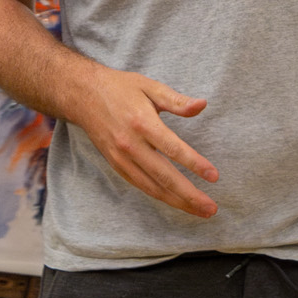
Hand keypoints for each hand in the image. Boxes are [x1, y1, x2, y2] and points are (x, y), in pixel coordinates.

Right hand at [64, 67, 219, 217]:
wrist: (83, 96)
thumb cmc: (120, 88)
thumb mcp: (150, 86)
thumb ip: (176, 100)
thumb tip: (202, 105)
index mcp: (143, 123)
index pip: (173, 149)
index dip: (195, 164)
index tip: (214, 176)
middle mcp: (131, 145)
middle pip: (164, 176)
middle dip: (189, 195)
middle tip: (211, 208)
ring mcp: (122, 158)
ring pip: (152, 187)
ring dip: (177, 201)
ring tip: (199, 211)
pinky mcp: (116, 165)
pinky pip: (141, 185)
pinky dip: (159, 196)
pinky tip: (176, 201)